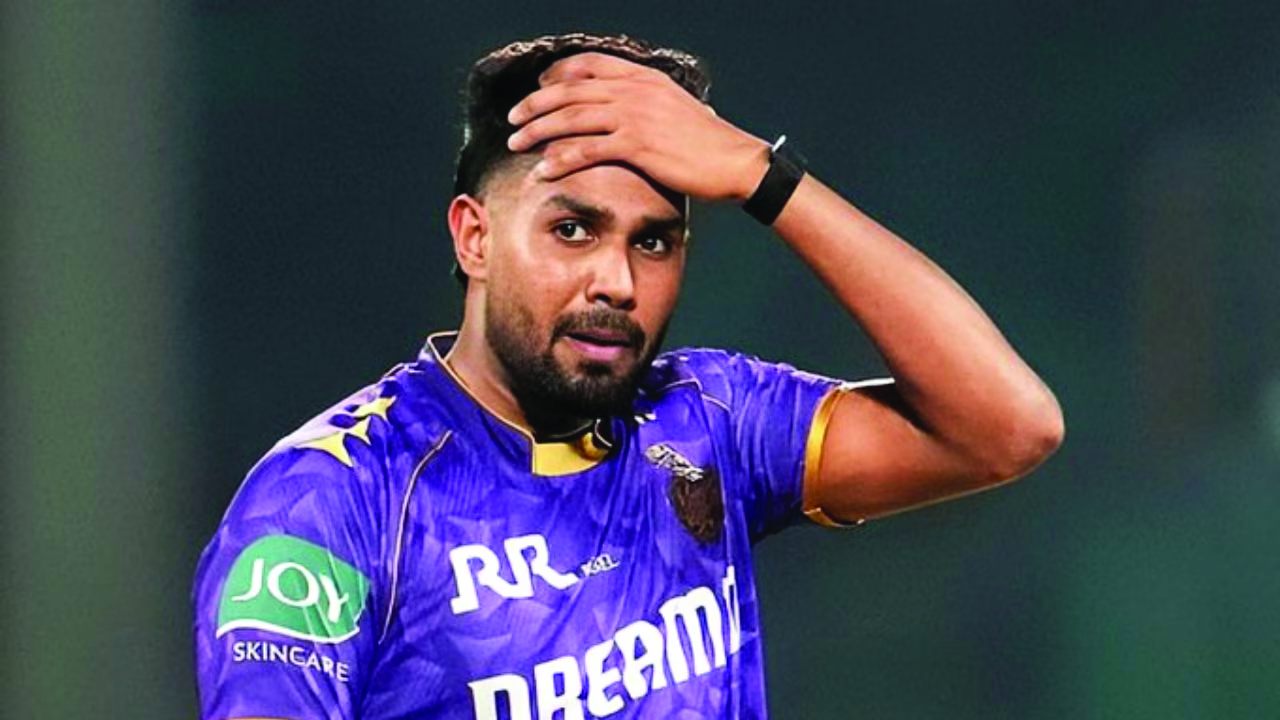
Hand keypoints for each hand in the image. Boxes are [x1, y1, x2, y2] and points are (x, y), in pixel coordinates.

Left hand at [506, 53, 769, 202]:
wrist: (736, 162)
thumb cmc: (710, 143)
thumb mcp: (679, 108)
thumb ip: (651, 103)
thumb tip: (638, 109)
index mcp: (644, 78)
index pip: (590, 65)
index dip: (557, 75)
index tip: (538, 88)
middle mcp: (635, 91)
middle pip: (571, 91)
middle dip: (535, 104)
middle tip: (512, 118)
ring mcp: (635, 117)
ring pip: (572, 119)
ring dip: (538, 131)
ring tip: (515, 144)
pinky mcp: (637, 146)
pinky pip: (587, 151)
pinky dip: (559, 161)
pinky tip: (543, 171)